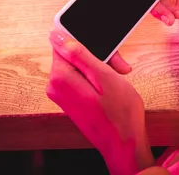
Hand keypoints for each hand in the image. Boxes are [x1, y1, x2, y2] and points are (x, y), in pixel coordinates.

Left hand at [46, 30, 154, 174]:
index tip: (106, 52)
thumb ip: (78, 54)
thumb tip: (56, 34)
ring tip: (117, 78)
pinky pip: (82, 78)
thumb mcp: (104, 76)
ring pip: (80, 66)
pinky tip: (111, 87)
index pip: (65, 42)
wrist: (123, 143)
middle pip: (73, 54)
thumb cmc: (119, 113)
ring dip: (100, 67)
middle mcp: (55, 86)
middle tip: (118, 66)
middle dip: (97, 56)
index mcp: (60, 77)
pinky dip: (97, 78)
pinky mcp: (71, 100)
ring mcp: (62, 94)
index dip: (88, 42)